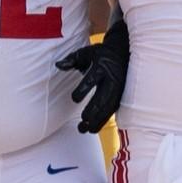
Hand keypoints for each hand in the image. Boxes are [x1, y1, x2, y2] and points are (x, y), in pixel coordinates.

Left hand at [56, 15, 129, 134]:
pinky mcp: (120, 97)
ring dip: (97, 120)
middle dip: (93, 110)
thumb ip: (71, 59)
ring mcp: (118, 90)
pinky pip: (112, 112)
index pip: (92, 79)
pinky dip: (102, 121)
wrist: (122, 53)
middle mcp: (112, 80)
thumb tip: (58, 65)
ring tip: (84, 129)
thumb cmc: (100, 54)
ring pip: (108, 108)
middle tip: (82, 120)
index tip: (75, 98)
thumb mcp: (86, 53)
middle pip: (102, 97)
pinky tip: (92, 129)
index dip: (83, 90)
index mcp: (101, 67)